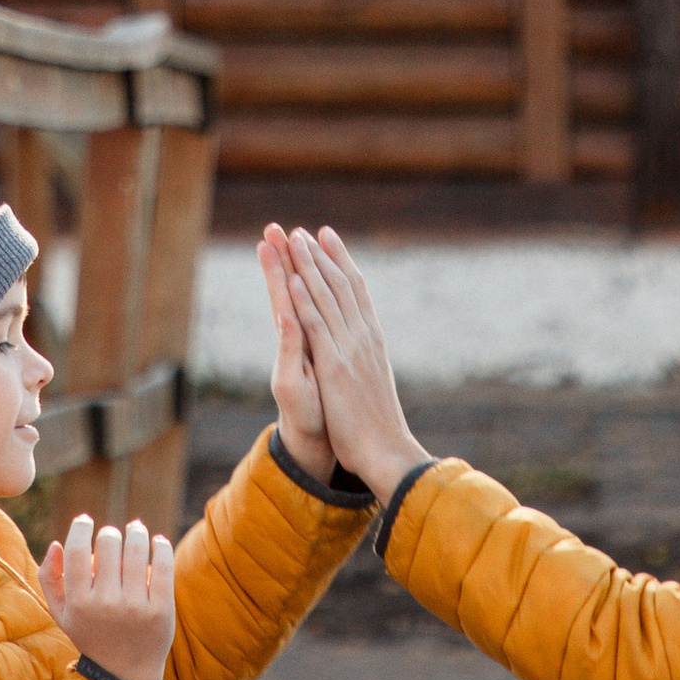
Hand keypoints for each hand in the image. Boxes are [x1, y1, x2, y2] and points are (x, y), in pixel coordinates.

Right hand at [43, 513, 175, 679]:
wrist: (125, 673)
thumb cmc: (91, 634)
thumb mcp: (62, 613)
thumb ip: (50, 578)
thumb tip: (57, 542)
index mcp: (79, 603)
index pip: (76, 551)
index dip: (81, 527)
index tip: (85, 520)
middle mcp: (106, 604)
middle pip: (108, 543)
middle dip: (109, 533)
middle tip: (112, 536)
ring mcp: (135, 607)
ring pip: (137, 548)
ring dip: (136, 531)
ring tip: (136, 530)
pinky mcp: (161, 610)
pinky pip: (163, 565)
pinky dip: (161, 546)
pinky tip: (157, 542)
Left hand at [272, 227, 426, 505]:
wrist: (386, 450)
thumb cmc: (378, 424)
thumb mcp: (375, 378)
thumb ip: (366, 353)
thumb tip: (365, 337)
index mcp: (371, 339)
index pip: (356, 289)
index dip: (340, 260)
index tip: (327, 236)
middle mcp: (362, 337)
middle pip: (340, 285)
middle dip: (321, 255)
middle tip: (304, 229)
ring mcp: (349, 349)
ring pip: (326, 298)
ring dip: (309, 267)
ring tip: (294, 240)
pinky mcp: (334, 365)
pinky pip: (317, 326)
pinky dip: (305, 300)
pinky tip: (293, 280)